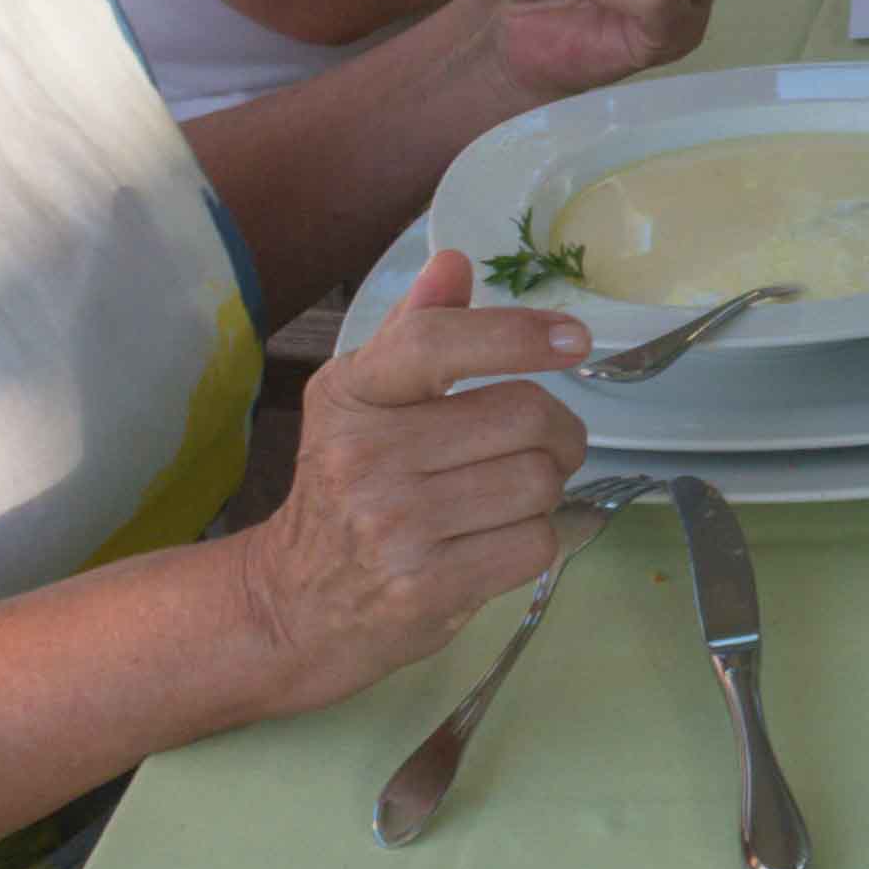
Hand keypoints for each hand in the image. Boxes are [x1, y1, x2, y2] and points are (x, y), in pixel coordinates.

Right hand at [230, 252, 587, 714]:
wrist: (294, 606)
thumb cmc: (343, 491)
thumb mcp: (361, 403)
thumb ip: (413, 332)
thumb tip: (453, 262)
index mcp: (351, 395)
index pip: (436, 343)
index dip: (516, 333)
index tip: (574, 339)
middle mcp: (365, 456)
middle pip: (524, 414)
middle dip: (556, 429)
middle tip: (541, 444)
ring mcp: (395, 526)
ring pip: (540, 481)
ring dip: (546, 488)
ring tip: (507, 497)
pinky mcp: (428, 587)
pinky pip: (536, 543)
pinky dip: (537, 540)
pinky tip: (497, 540)